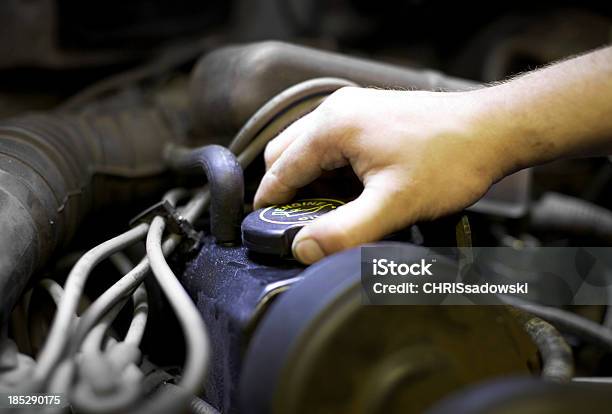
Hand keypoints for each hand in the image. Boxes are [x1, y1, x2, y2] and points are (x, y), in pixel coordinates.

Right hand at [254, 87, 510, 263]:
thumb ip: (345, 231)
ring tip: (326, 212)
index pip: (280, 168)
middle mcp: (336, 110)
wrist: (491, 130)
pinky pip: (331, 144)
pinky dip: (329, 169)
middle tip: (297, 224)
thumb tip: (304, 249)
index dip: (269, 202)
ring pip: (307, 148)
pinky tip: (348, 192)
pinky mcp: (369, 116)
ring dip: (308, 180)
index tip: (264, 228)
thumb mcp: (394, 204)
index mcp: (333, 125)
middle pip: (285, 153)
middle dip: (285, 190)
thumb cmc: (450, 159)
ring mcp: (354, 109)